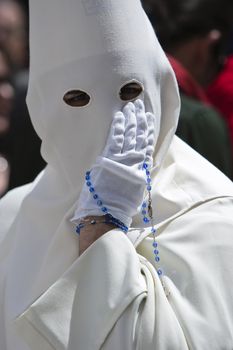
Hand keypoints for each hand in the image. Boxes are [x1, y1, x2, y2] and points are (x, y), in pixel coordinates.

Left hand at [72, 99, 157, 226]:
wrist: (107, 213)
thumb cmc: (120, 207)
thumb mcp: (136, 193)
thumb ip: (139, 178)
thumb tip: (141, 169)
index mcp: (141, 169)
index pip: (147, 144)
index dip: (148, 129)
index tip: (149, 117)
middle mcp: (134, 161)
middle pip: (139, 135)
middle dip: (139, 119)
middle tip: (139, 104)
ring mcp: (122, 158)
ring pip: (129, 133)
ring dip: (130, 118)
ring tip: (131, 105)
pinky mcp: (109, 158)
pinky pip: (116, 138)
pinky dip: (118, 126)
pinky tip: (120, 115)